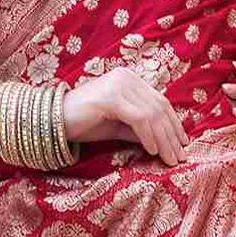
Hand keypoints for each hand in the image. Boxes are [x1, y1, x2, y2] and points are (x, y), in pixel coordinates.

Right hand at [62, 66, 188, 166]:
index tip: (182, 144)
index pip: (160, 101)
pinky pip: (138, 118)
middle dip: (172, 135)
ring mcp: (118, 84)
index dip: (174, 124)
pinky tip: (152, 150)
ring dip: (163, 139)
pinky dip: (148, 136)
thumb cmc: (84, 124)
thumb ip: (141, 130)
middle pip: (159, 107)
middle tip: (179, 157)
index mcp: (129, 79)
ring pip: (152, 113)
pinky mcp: (111, 97)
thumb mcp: (119, 127)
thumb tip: (166, 143)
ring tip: (169, 159)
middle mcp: (126, 77)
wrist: (53, 121)